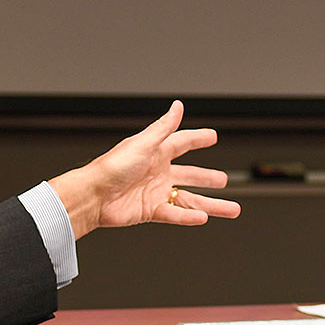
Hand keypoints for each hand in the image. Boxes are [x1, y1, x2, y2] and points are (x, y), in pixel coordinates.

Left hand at [48, 101, 240, 237]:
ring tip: (231, 209)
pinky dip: (189, 217)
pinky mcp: (150, 210)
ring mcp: (155, 192)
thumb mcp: (142, 143)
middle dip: (208, 178)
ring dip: (211, 204)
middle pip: (190, 175)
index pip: (183, 143)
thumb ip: (163, 127)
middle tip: (224, 179)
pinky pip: (175, 214)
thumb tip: (178, 106)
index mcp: (156, 153)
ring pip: (190, 199)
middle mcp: (158, 172)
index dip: (198, 138)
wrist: (93, 196)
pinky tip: (203, 218)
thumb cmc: (111, 167)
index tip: (213, 136)